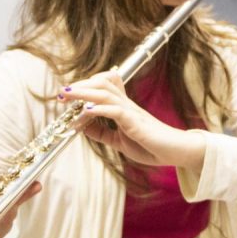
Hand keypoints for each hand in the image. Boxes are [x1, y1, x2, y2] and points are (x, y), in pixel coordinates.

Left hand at [59, 71, 205, 170]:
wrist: (176, 153)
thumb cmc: (151, 147)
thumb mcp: (119, 141)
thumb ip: (102, 133)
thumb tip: (83, 126)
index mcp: (123, 108)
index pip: (103, 86)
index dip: (84, 86)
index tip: (67, 95)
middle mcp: (126, 105)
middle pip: (101, 84)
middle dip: (79, 86)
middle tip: (60, 93)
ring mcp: (131, 112)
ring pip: (105, 93)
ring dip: (83, 93)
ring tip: (66, 95)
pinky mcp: (136, 123)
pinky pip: (115, 111)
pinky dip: (98, 110)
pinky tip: (86, 112)